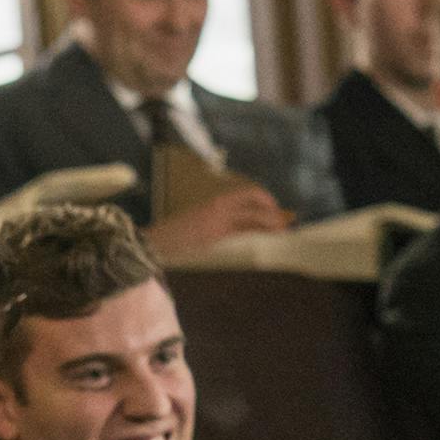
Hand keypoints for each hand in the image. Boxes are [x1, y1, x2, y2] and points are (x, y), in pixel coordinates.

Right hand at [145, 186, 293, 257]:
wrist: (154, 245)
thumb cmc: (172, 240)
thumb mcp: (198, 228)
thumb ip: (217, 227)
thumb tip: (236, 232)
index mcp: (213, 203)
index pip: (247, 194)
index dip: (265, 200)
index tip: (275, 211)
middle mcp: (217, 205)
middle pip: (254, 199)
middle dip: (273, 209)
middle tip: (285, 221)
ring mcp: (217, 217)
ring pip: (254, 213)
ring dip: (273, 220)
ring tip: (283, 230)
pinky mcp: (215, 231)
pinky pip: (246, 227)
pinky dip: (263, 229)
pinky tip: (271, 234)